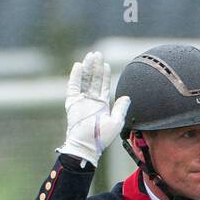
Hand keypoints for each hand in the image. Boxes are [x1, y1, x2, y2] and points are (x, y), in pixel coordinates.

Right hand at [57, 50, 130, 165]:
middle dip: (95, 67)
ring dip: (87, 68)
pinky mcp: (72, 103)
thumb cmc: (101, 137)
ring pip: (84, 80)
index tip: (106, 64)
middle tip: (97, 54)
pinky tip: (79, 65)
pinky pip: (73, 86)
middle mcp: (91, 101)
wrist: (86, 144)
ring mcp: (81, 101)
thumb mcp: (116, 122)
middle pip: (93, 80)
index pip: (102, 86)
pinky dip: (75, 76)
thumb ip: (121, 109)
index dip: (104, 74)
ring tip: (90, 56)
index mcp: (101, 105)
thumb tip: (127, 97)